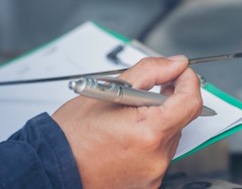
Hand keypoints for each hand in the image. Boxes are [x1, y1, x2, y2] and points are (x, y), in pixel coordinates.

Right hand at [52, 56, 202, 188]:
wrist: (50, 169)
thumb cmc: (72, 135)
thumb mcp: (108, 90)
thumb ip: (149, 72)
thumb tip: (175, 64)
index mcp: (149, 131)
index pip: (191, 101)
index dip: (188, 80)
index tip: (179, 73)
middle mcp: (156, 157)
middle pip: (181, 118)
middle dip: (168, 100)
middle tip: (144, 94)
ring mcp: (153, 173)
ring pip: (170, 136)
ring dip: (157, 122)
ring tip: (126, 120)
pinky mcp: (149, 184)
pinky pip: (159, 154)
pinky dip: (149, 141)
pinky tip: (126, 138)